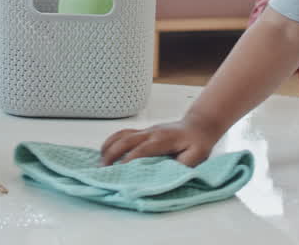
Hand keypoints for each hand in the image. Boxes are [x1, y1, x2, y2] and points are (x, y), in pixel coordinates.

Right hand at [100, 116, 221, 166]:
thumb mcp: (197, 155)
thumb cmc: (198, 141)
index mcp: (163, 140)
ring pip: (122, 134)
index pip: (142, 149)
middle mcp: (152, 133)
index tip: (119, 171)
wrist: (199, 125)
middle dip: (112, 153)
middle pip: (126, 140)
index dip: (130, 160)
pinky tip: (106, 152)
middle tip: (102, 169)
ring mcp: (146, 131)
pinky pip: (124, 134)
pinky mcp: (144, 132)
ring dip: (109, 146)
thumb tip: (168, 174)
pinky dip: (112, 142)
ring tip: (100, 162)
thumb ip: (183, 165)